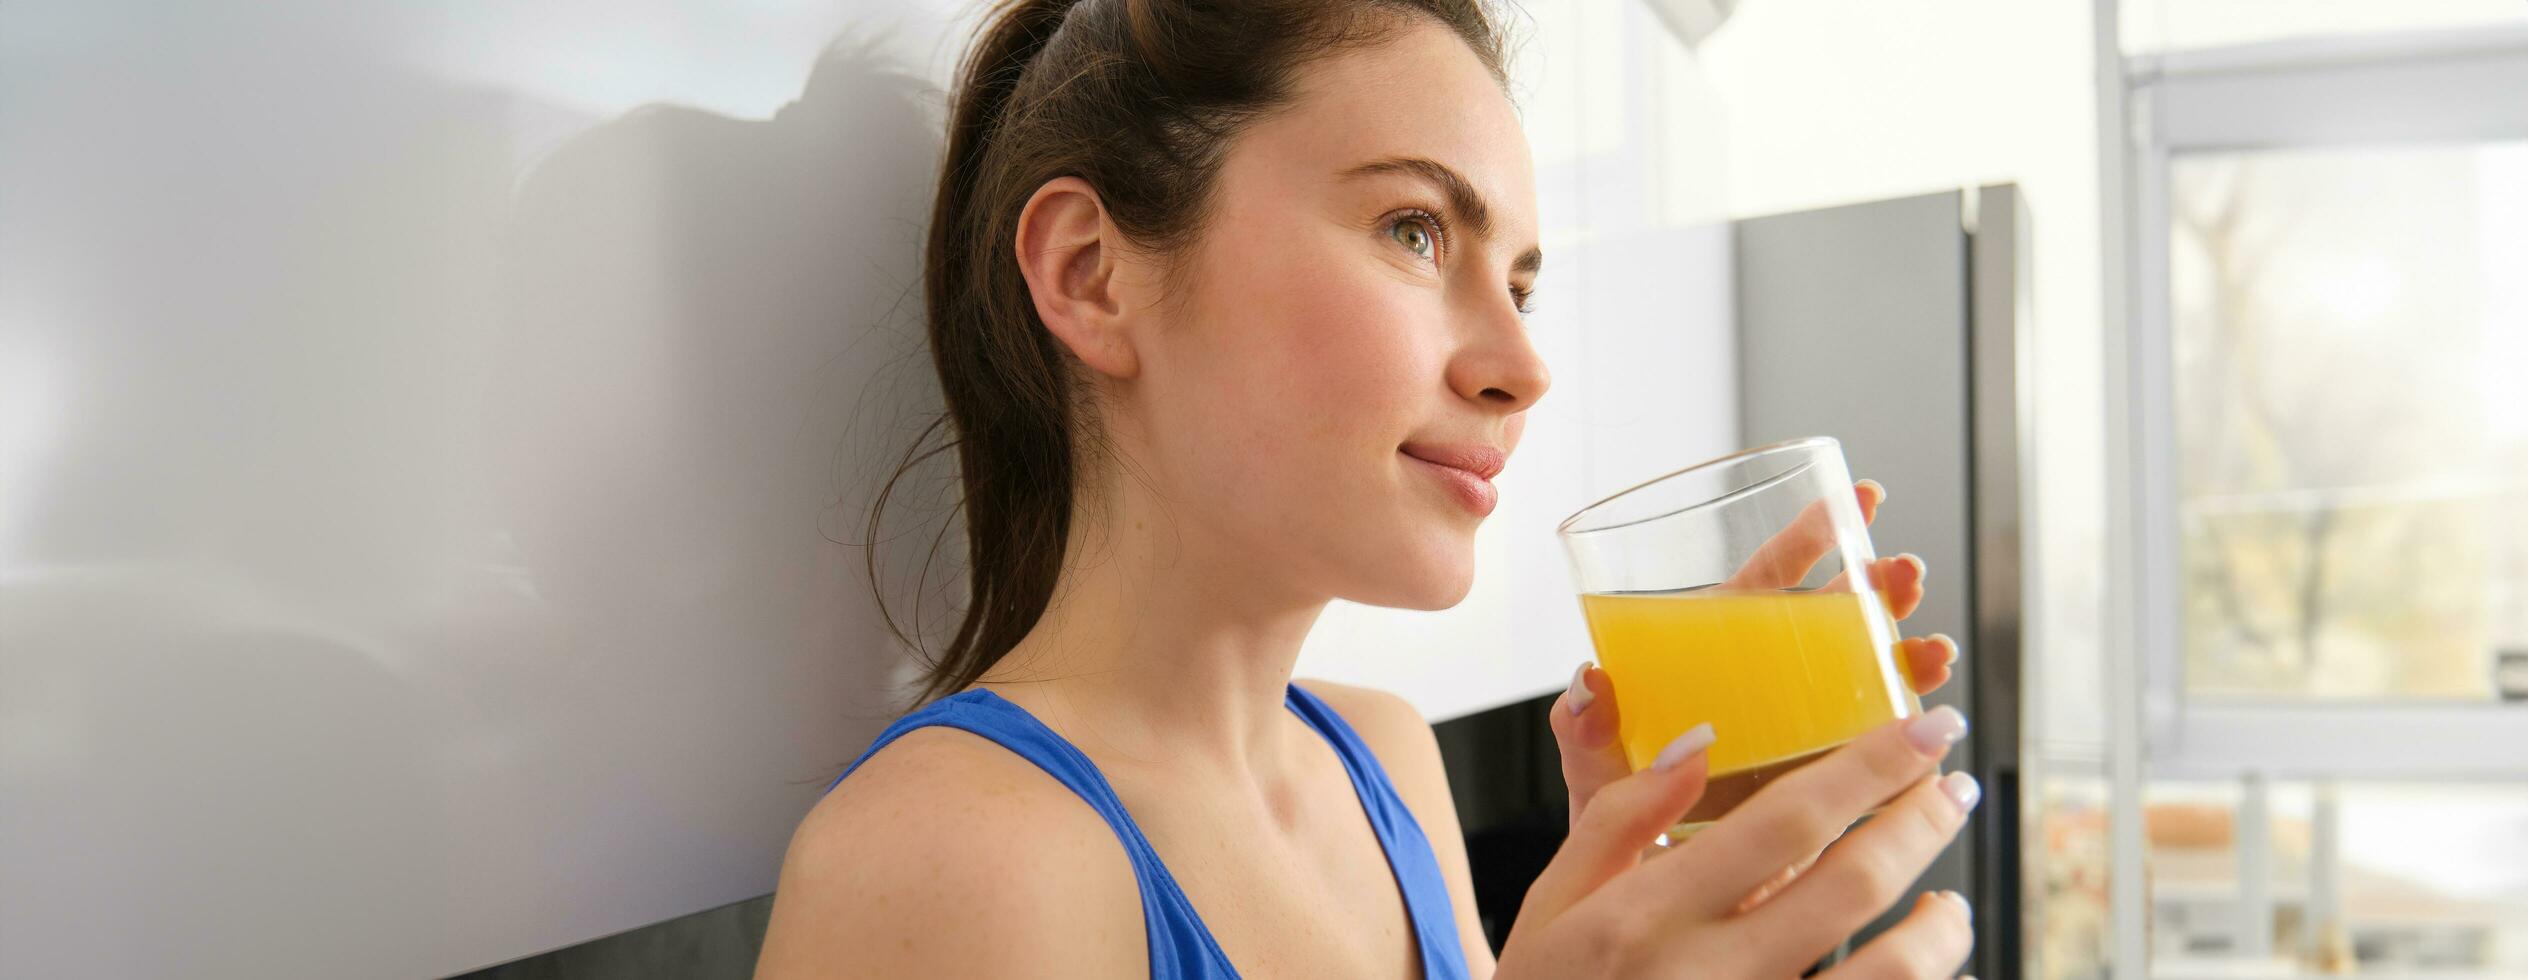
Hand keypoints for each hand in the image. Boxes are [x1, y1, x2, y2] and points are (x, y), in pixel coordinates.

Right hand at [1497, 709, 1981, 978]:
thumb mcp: (1553, 902)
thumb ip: (1618, 818)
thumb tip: (1699, 740)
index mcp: (1647, 914)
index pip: (1785, 821)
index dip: (1870, 767)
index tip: (1924, 728)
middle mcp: (1708, 973)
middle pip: (1853, 885)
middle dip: (1921, 823)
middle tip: (1954, 785)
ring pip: (1888, 974)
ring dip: (1939, 928)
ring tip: (1949, 902)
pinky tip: (1930, 969)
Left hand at [1552, 480, 1955, 843]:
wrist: (1649, 912)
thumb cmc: (1619, 826)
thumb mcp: (1596, 773)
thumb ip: (1584, 731)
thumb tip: (1588, 683)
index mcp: (1712, 661)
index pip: (1763, 583)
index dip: (1810, 538)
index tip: (1860, 499)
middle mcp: (1770, 690)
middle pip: (1833, 621)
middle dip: (1877, 589)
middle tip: (1905, 574)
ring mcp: (1809, 736)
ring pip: (1870, 679)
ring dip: (1908, 656)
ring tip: (1933, 650)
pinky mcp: (1834, 791)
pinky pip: (1885, 754)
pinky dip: (1914, 737)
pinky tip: (1935, 730)